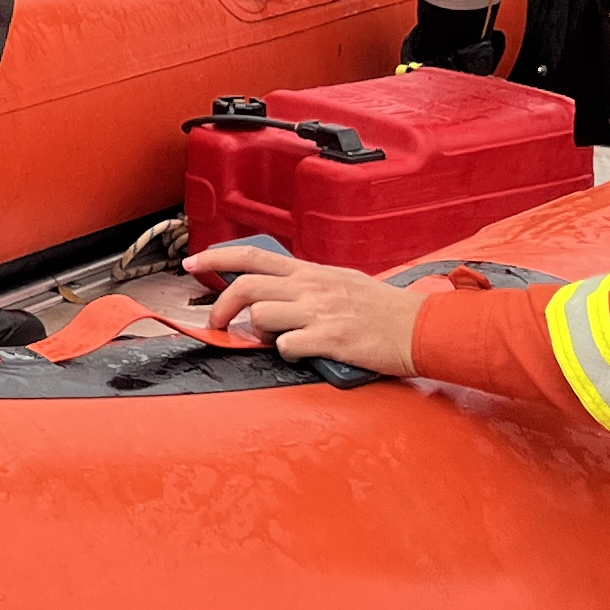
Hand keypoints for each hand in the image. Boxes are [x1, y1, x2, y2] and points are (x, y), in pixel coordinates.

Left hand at [186, 246, 429, 378]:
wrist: (417, 326)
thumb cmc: (382, 308)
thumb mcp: (341, 282)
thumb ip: (307, 284)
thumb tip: (279, 293)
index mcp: (311, 272)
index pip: (253, 256)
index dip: (216, 258)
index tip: (192, 263)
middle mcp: (310, 287)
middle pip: (246, 288)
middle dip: (220, 308)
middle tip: (217, 325)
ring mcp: (318, 312)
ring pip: (261, 317)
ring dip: (258, 334)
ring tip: (276, 341)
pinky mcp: (329, 339)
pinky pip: (287, 346)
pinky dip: (286, 352)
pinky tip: (302, 353)